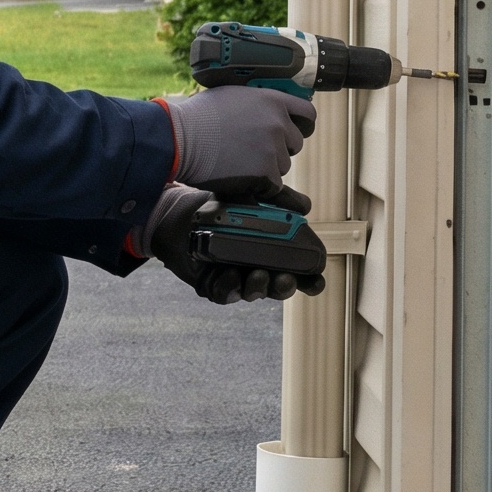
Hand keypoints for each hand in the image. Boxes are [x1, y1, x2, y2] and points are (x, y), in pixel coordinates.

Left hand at [143, 181, 326, 303]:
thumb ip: (278, 200)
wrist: (176, 211)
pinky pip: (225, 294)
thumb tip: (306, 206)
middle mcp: (256, 267)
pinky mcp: (213, 284)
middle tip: (284, 278)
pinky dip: (229, 286)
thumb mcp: (249, 197)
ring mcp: (235, 277)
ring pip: (253, 293)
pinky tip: (228, 273)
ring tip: (256, 274)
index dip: (310, 281)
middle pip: (279, 287)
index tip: (316, 281)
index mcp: (271, 251)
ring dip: (258, 286)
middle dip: (284, 286)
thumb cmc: (216, 205)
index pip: (299, 272)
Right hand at [158, 86, 315, 195]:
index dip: (300, 125)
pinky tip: (237, 173)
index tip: (293, 131)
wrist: (179, 139)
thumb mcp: (231, 95)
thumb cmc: (196, 117)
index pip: (307, 114)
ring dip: (266, 167)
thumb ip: (256, 102)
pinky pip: (273, 185)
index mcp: (272, 100)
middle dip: (278, 148)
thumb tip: (265, 110)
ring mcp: (273, 149)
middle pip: (295, 143)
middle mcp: (278, 123)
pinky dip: (258, 185)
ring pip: (283, 165)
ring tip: (237, 160)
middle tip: (252, 149)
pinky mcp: (266, 173)